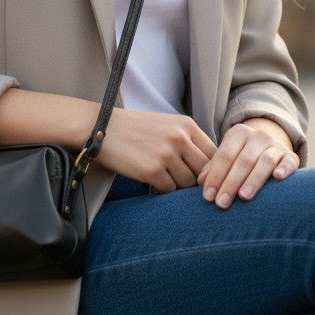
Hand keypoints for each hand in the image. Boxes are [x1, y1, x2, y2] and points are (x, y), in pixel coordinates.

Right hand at [98, 109, 217, 192]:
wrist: (99, 127)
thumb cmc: (134, 129)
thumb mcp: (166, 125)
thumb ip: (189, 142)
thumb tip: (211, 170)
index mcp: (186, 125)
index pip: (214, 154)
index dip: (211, 169)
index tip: (202, 176)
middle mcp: (180, 138)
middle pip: (204, 171)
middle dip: (196, 181)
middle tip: (182, 182)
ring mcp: (166, 154)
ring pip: (187, 183)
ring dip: (177, 185)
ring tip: (163, 177)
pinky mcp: (151, 170)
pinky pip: (168, 189)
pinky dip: (161, 189)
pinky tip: (151, 180)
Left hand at [197, 117, 299, 208]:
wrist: (270, 149)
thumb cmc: (241, 158)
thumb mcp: (227, 158)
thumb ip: (213, 168)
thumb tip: (201, 181)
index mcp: (237, 133)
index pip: (224, 156)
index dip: (215, 176)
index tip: (208, 196)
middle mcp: (257, 136)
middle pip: (242, 161)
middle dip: (230, 183)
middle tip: (221, 203)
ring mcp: (276, 145)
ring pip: (264, 161)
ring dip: (253, 179)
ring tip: (243, 196)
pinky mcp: (291, 156)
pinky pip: (289, 161)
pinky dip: (284, 168)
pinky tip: (278, 178)